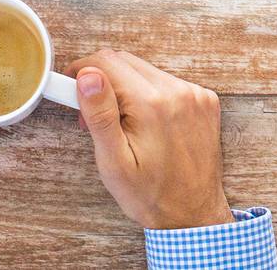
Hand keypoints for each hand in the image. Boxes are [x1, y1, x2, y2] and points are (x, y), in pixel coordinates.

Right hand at [68, 49, 234, 229]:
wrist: (193, 214)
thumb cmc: (150, 195)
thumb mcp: (114, 163)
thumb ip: (100, 115)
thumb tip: (88, 75)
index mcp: (151, 104)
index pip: (106, 62)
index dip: (81, 72)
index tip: (70, 90)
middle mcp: (177, 91)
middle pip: (125, 62)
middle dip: (102, 82)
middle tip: (92, 117)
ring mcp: (195, 94)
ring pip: (146, 70)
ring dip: (127, 88)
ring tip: (121, 126)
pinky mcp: (206, 100)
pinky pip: (168, 83)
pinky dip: (151, 95)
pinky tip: (148, 125)